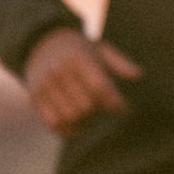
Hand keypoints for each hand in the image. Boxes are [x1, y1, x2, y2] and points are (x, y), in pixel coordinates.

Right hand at [21, 27, 135, 136]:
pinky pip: (54, 124)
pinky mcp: (35, 98)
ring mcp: (45, 86)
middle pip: (87, 106)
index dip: (115, 102)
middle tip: (104, 108)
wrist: (42, 44)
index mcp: (79, 58)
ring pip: (71, 117)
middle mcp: (59, 71)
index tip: (124, 109)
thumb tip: (138, 75)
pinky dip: (69, 130)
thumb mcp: (101, 49)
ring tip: (92, 116)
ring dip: (86, 122)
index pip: (100, 87)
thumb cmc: (81, 50)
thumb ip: (120, 63)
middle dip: (100, 111)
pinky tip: (78, 124)